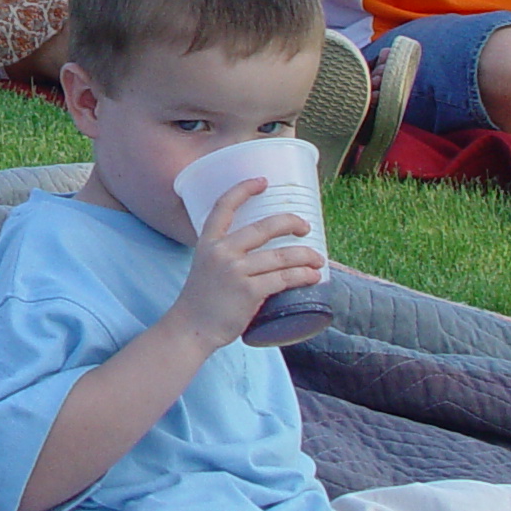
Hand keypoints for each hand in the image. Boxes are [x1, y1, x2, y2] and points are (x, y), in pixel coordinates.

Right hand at [165, 178, 326, 352]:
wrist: (192, 328)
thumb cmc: (201, 300)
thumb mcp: (206, 267)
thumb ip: (226, 254)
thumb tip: (257, 250)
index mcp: (208, 242)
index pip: (224, 206)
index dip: (244, 189)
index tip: (263, 182)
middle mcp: (221, 252)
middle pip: (264, 227)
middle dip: (291, 223)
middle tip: (305, 227)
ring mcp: (235, 271)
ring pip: (281, 256)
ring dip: (305, 255)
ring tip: (318, 260)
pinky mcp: (249, 291)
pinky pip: (284, 278)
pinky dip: (303, 275)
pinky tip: (313, 276)